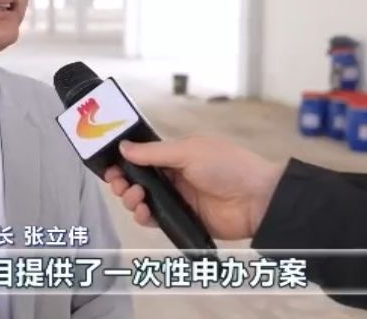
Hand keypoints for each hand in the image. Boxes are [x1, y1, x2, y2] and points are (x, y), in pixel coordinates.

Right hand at [102, 137, 285, 240]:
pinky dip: (143, 216)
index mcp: (175, 155)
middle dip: (122, 181)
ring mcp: (177, 199)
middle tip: (119, 183)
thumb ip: (154, 152)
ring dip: (131, 198)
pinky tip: (143, 211)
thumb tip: (124, 147)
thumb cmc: (227, 165)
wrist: (256, 199)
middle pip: (137, 180)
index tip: (110, 166)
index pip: (141, 157)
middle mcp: (173, 177)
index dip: (123, 161)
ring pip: (141, 201)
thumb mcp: (189, 151)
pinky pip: (154, 219)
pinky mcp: (181, 219)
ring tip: (137, 197)